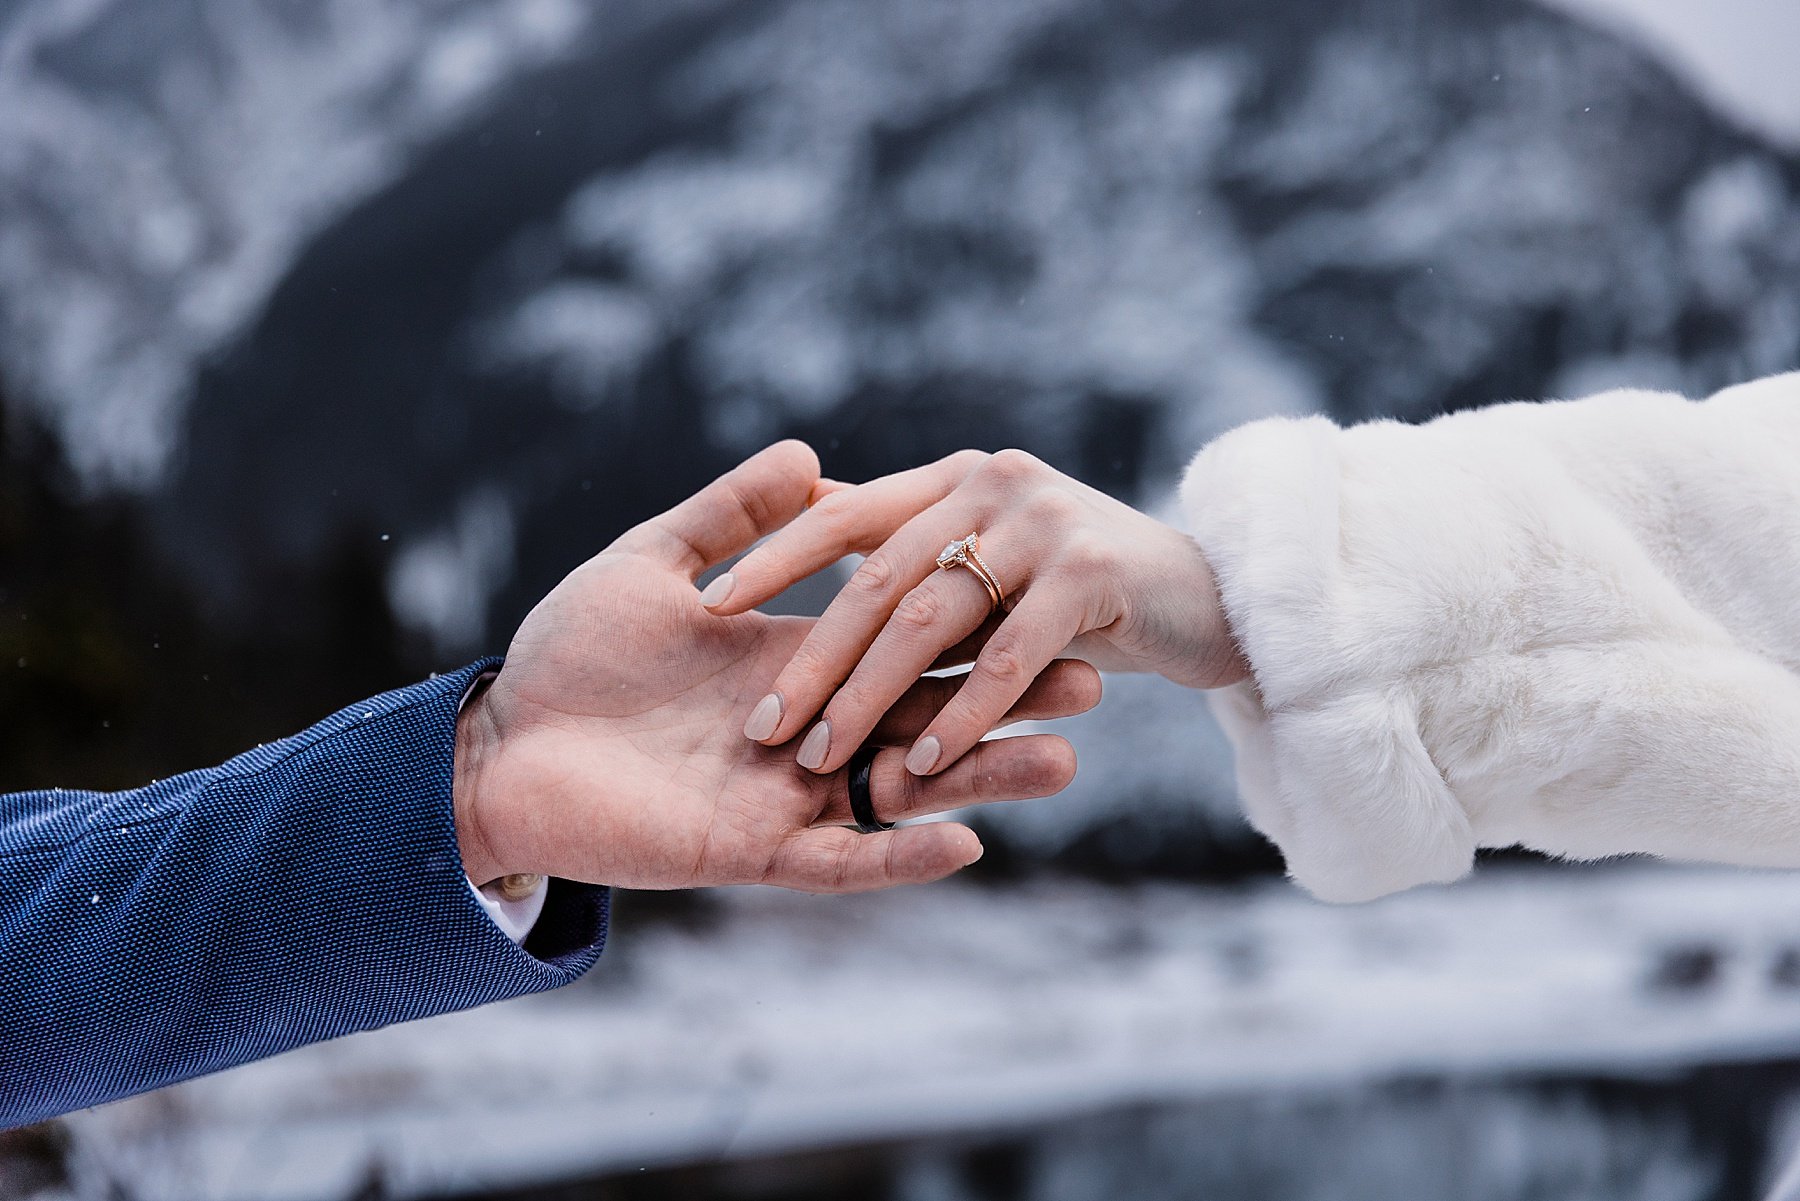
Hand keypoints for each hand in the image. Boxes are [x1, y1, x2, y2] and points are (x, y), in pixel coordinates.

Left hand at [451, 442, 1096, 891]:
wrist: (495, 748)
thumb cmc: (569, 653)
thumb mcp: (650, 567)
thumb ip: (727, 517)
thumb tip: (807, 454)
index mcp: (794, 653)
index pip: (902, 632)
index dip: (973, 623)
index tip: (1041, 595)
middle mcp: (808, 723)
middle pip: (929, 712)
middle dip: (1010, 701)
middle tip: (1095, 684)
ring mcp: (787, 789)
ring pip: (904, 787)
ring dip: (983, 777)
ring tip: (1065, 763)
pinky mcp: (753, 849)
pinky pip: (841, 858)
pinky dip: (900, 854)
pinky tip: (967, 840)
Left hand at [702, 449, 1245, 777]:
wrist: (1209, 596)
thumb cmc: (1082, 584)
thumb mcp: (988, 551)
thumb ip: (906, 532)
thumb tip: (806, 505)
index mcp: (951, 481)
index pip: (841, 515)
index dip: (773, 558)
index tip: (706, 608)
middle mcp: (991, 488)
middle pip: (878, 577)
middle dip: (815, 657)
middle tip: (762, 726)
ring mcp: (1045, 526)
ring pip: (933, 619)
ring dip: (872, 696)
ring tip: (821, 759)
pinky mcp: (1095, 576)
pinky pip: (1010, 655)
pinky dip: (964, 712)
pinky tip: (923, 764)